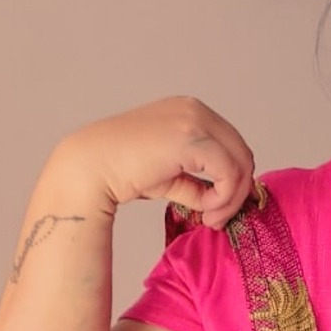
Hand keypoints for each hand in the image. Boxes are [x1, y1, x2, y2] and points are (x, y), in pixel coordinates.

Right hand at [56, 97, 255, 228]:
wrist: (89, 169)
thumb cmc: (118, 173)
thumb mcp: (166, 176)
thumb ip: (192, 182)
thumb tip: (216, 200)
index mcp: (188, 112)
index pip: (229, 145)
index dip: (232, 179)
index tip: (216, 209)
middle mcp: (195, 109)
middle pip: (241, 151)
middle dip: (237, 190)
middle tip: (217, 220)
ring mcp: (195, 120)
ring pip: (240, 162)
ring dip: (232, 197)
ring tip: (211, 220)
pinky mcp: (192, 138)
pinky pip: (228, 171)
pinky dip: (224, 197)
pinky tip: (205, 212)